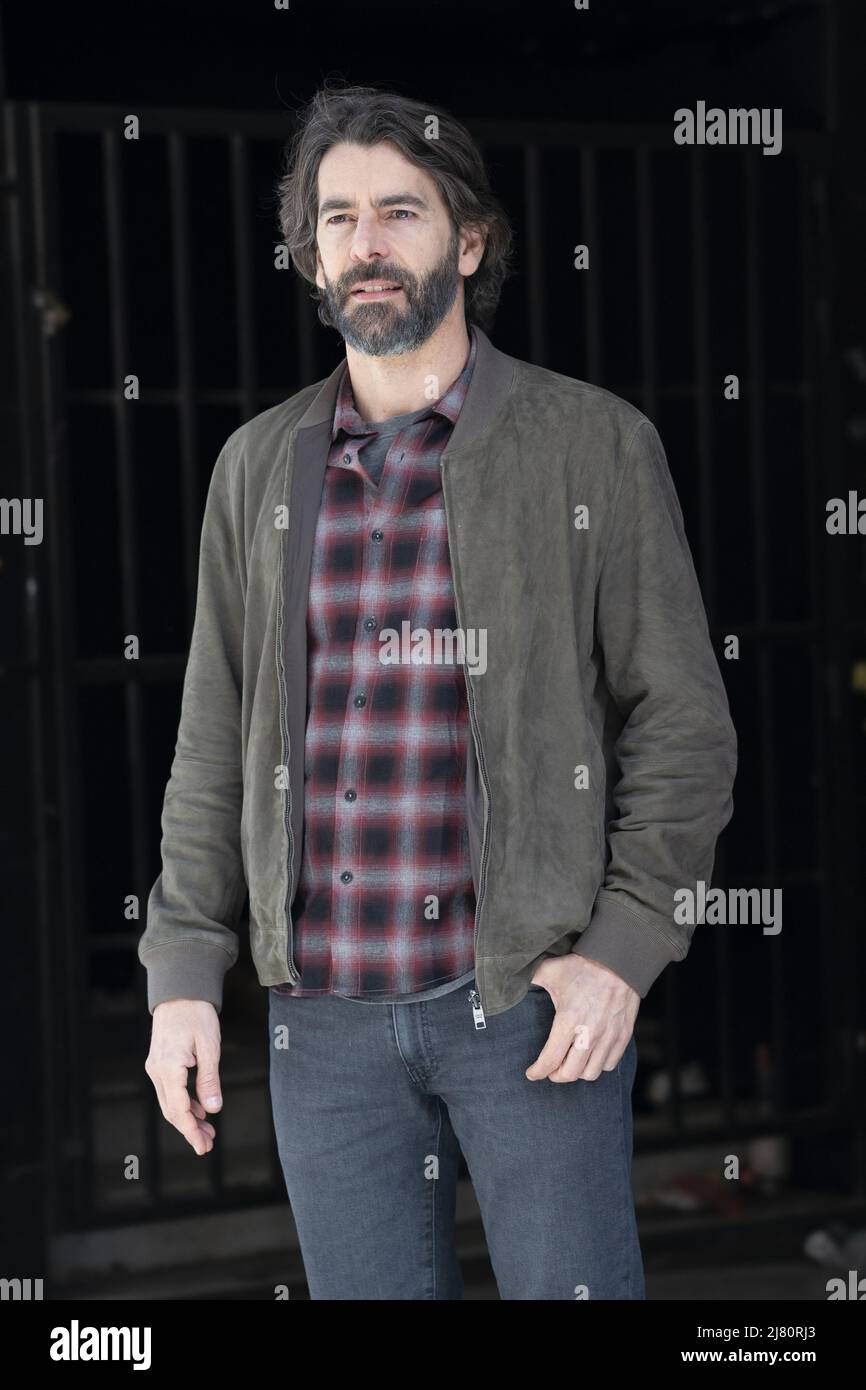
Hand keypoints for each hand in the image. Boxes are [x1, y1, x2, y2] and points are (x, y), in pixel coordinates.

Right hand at [144, 999, 222, 1154]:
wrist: (180, 991)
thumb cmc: (197, 1015)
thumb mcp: (210, 1047)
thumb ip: (209, 1080)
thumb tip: (213, 1110)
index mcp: (169, 1068)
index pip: (179, 1110)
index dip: (191, 1131)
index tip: (203, 1147)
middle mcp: (157, 1071)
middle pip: (171, 1111)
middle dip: (189, 1130)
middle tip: (208, 1145)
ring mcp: (155, 1067)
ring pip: (169, 1102)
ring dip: (187, 1118)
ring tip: (208, 1131)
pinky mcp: (158, 1063)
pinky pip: (169, 1090)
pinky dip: (183, 1103)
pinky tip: (199, 1109)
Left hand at [525, 954, 638, 1082]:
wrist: (619, 961)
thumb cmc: (583, 967)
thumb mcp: (551, 970)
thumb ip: (530, 979)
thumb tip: (508, 983)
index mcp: (569, 1019)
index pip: (550, 1059)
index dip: (538, 1071)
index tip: (531, 1073)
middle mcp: (590, 1033)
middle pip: (570, 1073)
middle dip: (555, 1075)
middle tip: (550, 1069)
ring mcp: (608, 1037)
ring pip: (590, 1073)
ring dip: (577, 1072)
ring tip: (569, 1062)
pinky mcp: (622, 1036)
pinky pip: (609, 1065)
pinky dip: (597, 1066)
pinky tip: (589, 1056)